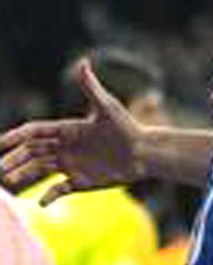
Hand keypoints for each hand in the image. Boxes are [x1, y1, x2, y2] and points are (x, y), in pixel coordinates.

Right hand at [0, 60, 144, 201]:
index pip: (33, 132)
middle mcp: (64, 147)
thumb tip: (83, 62)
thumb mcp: (107, 108)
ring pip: (38, 170)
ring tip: (9, 184)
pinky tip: (41, 202)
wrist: (145, 153)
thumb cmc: (127, 128)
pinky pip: (57, 190)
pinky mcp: (79, 181)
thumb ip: (90, 87)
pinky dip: (48, 196)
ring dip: (22, 176)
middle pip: (31, 152)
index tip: (0, 144)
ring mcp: (70, 164)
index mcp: (67, 129)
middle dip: (13, 159)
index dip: (15, 137)